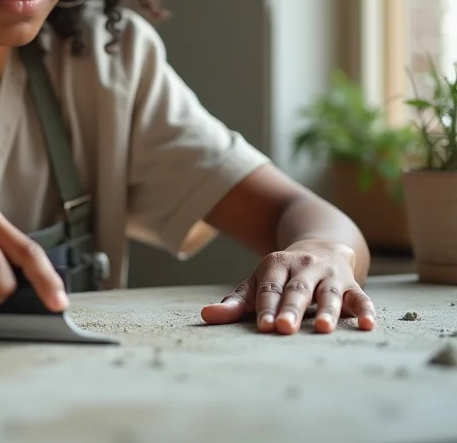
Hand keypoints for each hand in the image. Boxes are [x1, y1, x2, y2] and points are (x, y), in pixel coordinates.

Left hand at [200, 240, 375, 333]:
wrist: (321, 246)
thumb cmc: (282, 275)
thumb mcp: (258, 282)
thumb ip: (236, 302)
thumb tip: (206, 315)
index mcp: (276, 265)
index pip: (269, 288)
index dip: (265, 307)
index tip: (262, 327)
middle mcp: (303, 267)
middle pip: (296, 290)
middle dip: (290, 309)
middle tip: (284, 328)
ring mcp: (328, 275)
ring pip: (328, 293)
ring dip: (326, 310)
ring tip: (323, 329)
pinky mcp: (351, 283)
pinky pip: (360, 296)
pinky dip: (365, 310)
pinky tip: (367, 325)